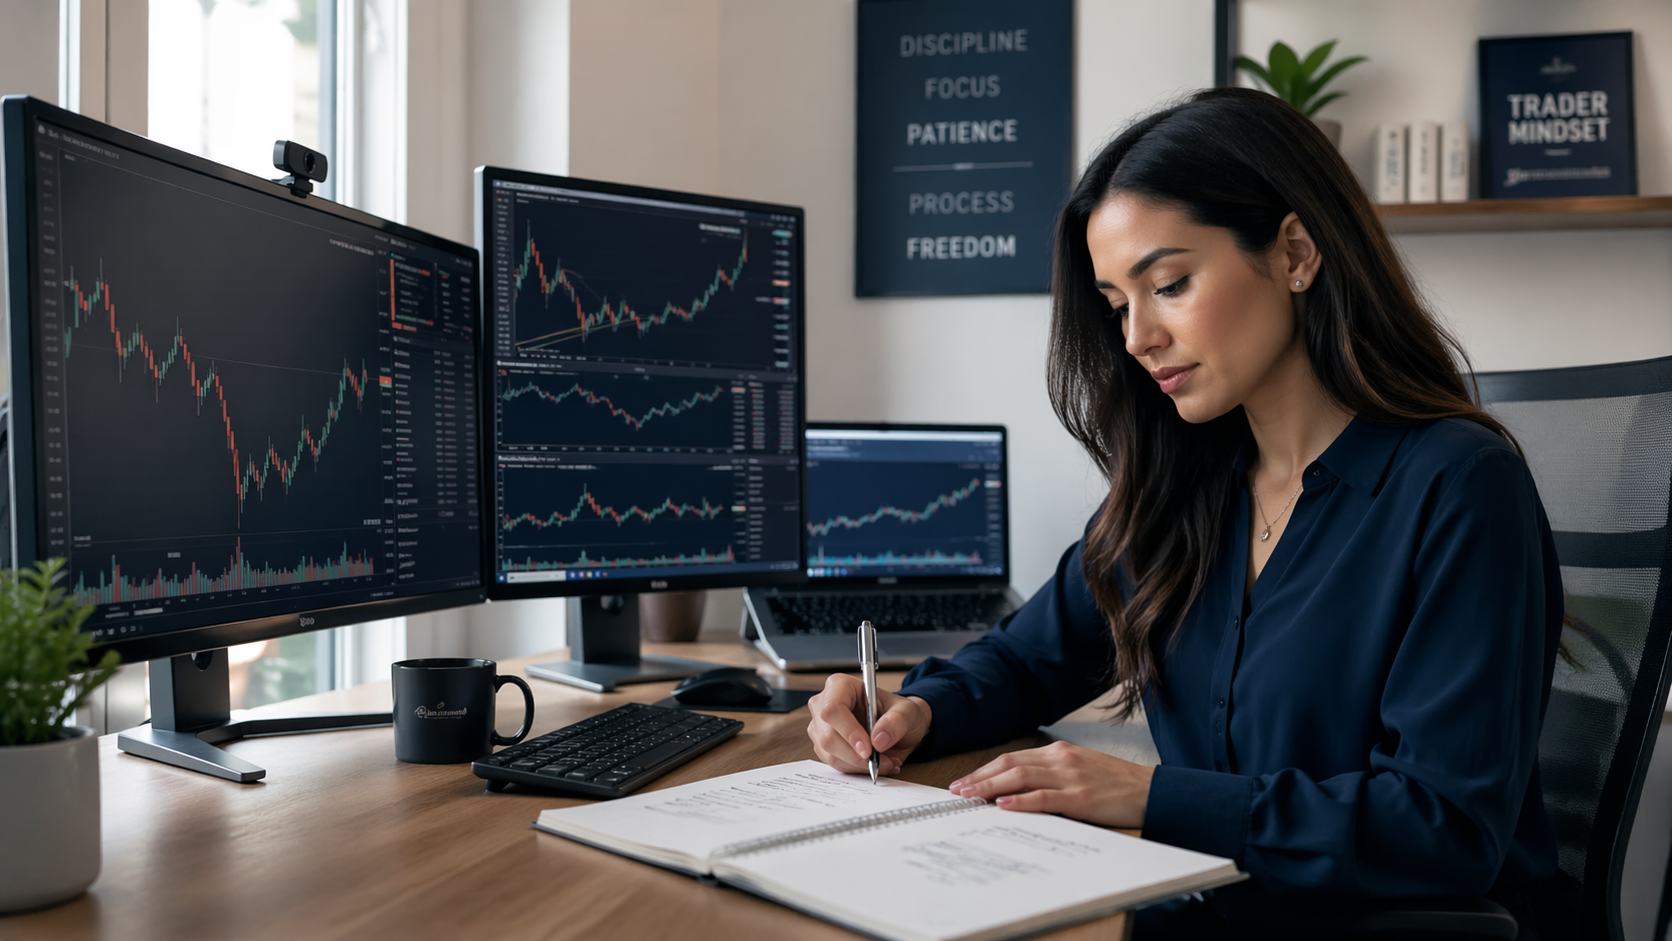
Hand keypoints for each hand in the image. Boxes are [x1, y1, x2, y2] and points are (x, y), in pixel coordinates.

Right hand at [806, 673, 931, 775]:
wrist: (897, 726)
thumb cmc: (898, 712)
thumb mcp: (908, 711)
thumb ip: (897, 721)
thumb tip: (878, 739)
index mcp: (840, 686)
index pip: (833, 709)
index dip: (848, 731)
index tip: (868, 749)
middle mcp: (824, 704)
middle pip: (829, 736)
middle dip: (857, 755)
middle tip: (883, 761)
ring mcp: (820, 727)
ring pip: (831, 754)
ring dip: (860, 764)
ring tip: (885, 762)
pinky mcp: (823, 747)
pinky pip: (836, 764)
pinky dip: (857, 769)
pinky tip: (875, 763)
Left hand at [947, 741, 1153, 827]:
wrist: (1151, 790)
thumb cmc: (1115, 784)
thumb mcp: (1080, 771)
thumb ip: (1051, 776)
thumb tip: (1016, 791)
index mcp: (1059, 752)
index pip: (1012, 758)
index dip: (985, 769)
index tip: (966, 781)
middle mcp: (1060, 759)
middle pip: (1009, 764)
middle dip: (980, 777)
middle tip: (957, 790)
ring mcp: (1070, 777)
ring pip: (1020, 777)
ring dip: (990, 787)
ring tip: (970, 797)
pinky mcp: (1080, 797)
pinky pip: (1044, 797)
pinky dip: (1021, 801)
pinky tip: (1004, 805)